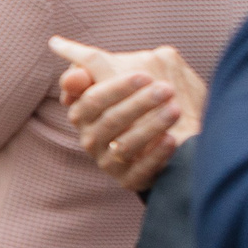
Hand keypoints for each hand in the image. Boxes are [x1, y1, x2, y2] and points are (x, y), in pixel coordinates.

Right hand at [49, 37, 206, 192]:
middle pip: (110, 121)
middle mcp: (90, 138)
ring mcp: (108, 161)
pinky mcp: (129, 180)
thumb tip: (71, 77)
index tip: (146, 75)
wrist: (167, 131)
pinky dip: (156, 155)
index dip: (118, 88)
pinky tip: (172, 139)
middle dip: (140, 104)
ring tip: (175, 109)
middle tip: (167, 89)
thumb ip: (91, 67)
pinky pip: (141, 170)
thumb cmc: (138, 98)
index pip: (92, 99)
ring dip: (151, 126)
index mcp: (82, 113)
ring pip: (125, 145)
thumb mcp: (116, 77)